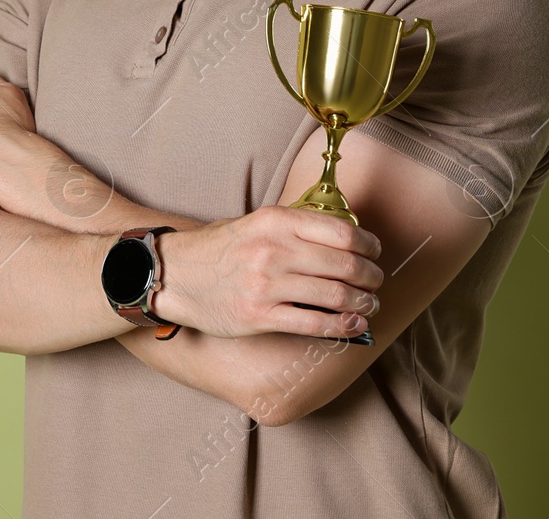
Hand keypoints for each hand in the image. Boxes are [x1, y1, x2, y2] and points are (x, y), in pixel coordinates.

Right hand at [151, 205, 384, 338]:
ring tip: (369, 306)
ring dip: (363, 304)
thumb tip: (341, 243)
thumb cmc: (216, 250)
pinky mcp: (259, 316)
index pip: (340, 231)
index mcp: (274, 221)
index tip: (375, 254)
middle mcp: (272, 250)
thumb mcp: (251, 223)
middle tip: (376, 284)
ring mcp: (266, 285)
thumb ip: (291, 229)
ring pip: (336, 296)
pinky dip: (343, 326)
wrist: (172, 274)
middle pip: (345, 265)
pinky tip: (353, 325)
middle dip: (371, 278)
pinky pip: (315, 323)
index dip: (368, 246)